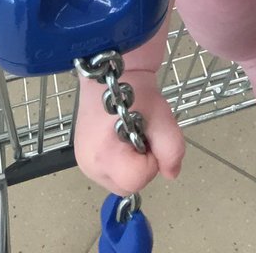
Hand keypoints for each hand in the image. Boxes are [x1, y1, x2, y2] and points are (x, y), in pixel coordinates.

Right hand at [74, 69, 184, 195]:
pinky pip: (111, 172)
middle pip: (128, 186)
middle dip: (142, 165)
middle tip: (141, 133)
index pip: (137, 180)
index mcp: (102, 156)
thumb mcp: (161, 115)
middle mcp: (88, 166)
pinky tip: (120, 137)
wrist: (112, 69)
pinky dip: (122, 160)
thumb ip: (171, 148)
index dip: (150, 160)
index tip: (147, 135)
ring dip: (133, 163)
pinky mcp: (84, 158)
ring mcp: (84, 163)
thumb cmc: (134, 88)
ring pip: (120, 181)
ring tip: (130, 132)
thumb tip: (172, 174)